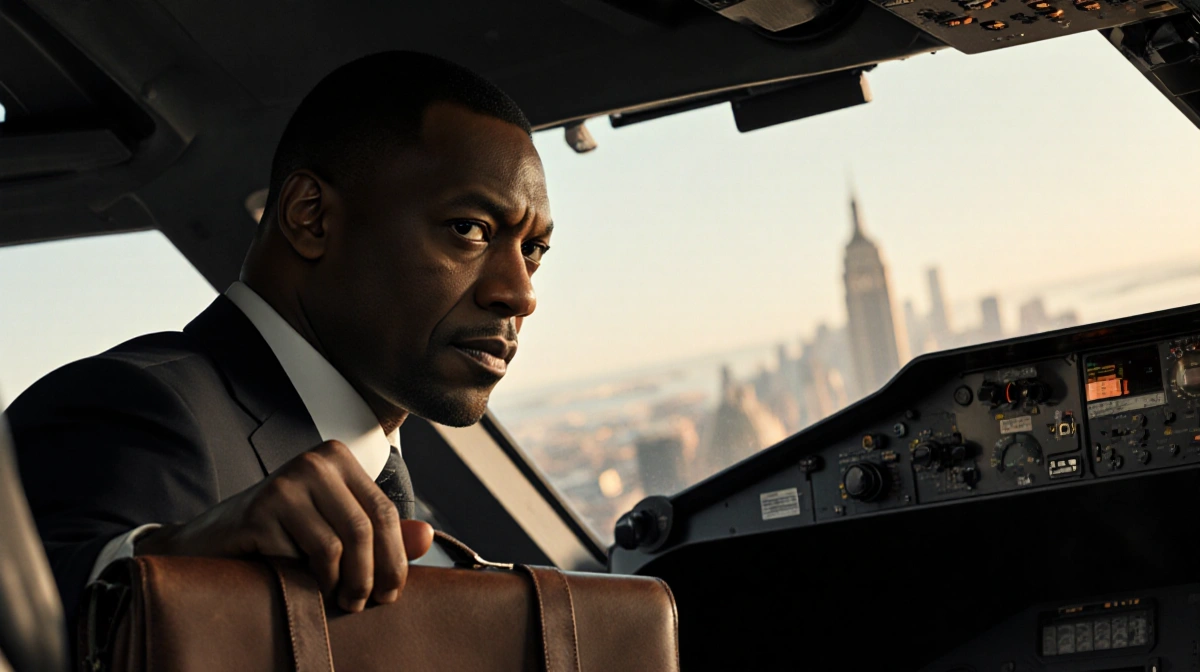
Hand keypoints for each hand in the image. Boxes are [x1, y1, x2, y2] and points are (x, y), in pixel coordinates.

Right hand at [135, 440, 433, 611]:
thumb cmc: (278, 534)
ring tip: (339, 599)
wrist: (207, 541)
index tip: (391, 593)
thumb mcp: (333, 527)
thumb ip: (380, 531)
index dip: (396, 558)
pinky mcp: (260, 511)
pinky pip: (304, 556)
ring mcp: (285, 483)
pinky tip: (301, 583)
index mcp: (336, 458)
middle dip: (373, 575)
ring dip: (344, 583)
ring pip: (339, 545)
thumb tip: (428, 536)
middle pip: (366, 528)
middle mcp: (314, 462)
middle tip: (364, 603)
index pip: (385, 511)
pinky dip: (309, 579)